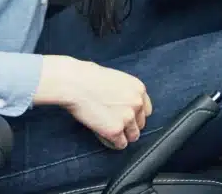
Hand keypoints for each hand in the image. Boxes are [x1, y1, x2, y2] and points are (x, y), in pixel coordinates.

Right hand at [34, 56, 152, 149]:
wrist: (75, 83)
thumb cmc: (89, 78)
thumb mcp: (116, 79)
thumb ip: (126, 92)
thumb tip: (125, 104)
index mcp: (139, 89)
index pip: (146, 110)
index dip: (135, 115)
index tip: (127, 117)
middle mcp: (137, 103)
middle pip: (140, 124)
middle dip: (129, 126)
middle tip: (114, 124)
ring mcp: (127, 118)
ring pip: (133, 136)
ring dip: (122, 136)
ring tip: (109, 132)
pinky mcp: (115, 130)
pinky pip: (120, 144)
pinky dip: (113, 142)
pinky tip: (104, 136)